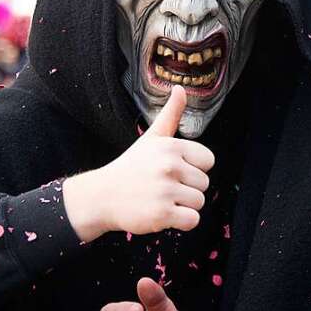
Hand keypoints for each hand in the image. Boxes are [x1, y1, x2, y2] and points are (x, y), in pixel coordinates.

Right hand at [62, 86, 213, 240]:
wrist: (101, 196)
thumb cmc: (130, 167)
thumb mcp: (151, 137)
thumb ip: (171, 114)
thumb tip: (181, 88)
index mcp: (171, 147)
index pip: (208, 161)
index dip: (193, 168)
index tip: (172, 170)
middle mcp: (169, 166)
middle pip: (204, 184)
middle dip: (187, 189)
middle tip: (162, 187)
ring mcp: (165, 191)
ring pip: (199, 203)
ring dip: (183, 206)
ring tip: (161, 200)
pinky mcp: (162, 214)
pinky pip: (193, 221)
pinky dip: (181, 223)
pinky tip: (163, 214)